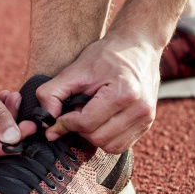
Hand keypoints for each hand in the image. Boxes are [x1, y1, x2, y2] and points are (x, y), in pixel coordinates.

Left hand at [36, 32, 159, 153]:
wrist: (138, 46)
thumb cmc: (105, 55)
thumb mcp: (74, 69)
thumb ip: (52, 94)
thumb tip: (46, 126)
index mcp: (124, 92)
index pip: (87, 124)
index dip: (66, 123)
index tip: (59, 117)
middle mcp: (140, 109)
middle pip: (98, 138)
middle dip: (80, 129)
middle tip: (77, 111)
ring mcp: (147, 118)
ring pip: (110, 147)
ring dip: (93, 135)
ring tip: (90, 114)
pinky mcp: (148, 124)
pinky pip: (121, 145)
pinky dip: (106, 138)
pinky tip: (101, 120)